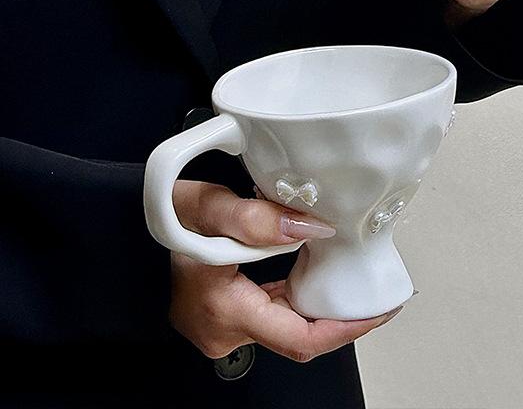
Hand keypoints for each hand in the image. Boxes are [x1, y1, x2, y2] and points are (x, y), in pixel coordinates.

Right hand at [169, 180, 401, 361]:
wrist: (124, 228)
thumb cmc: (155, 218)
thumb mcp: (207, 206)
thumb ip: (257, 218)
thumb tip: (311, 229)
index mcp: (224, 309)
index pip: (299, 338)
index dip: (345, 329)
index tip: (376, 312)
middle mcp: (224, 329)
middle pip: (298, 335)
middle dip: (340, 316)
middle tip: (376, 293)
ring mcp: (223, 326)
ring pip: (286, 325)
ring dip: (320, 306)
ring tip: (355, 281)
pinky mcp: (224, 314)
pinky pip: (271, 312)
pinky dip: (297, 297)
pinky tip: (316, 274)